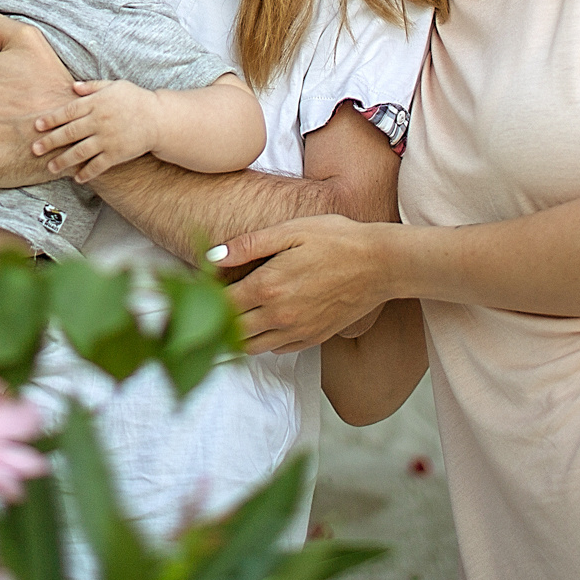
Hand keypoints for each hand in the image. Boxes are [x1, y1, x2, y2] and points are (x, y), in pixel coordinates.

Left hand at [30, 79, 159, 183]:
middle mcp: (100, 122)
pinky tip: (77, 178)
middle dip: (51, 141)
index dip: (51, 119)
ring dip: (64, 160)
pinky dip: (87, 173)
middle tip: (34, 149)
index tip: (36, 126)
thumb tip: (72, 87)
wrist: (159, 118)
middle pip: (70, 133)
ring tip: (51, 167)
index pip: (68, 111)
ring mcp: (108, 139)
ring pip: (80, 151)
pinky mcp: (117, 154)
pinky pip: (99, 165)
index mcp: (97, 104)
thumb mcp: (114, 86)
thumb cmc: (135, 99)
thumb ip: (92, 86)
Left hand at [216, 213, 396, 353]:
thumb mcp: (291, 230)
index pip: (220, 305)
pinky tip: (265, 320)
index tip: (197, 290)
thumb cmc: (336, 239)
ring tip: (232, 316)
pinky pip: (277, 348)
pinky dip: (264, 339)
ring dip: (237, 335)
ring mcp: (297, 331)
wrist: (381, 264)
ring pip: (252, 346)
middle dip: (215, 321)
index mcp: (268, 287)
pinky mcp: (314, 338)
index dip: (203, 300)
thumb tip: (211, 256)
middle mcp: (279, 316)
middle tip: (208, 307)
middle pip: (231, 331)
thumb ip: (249, 245)